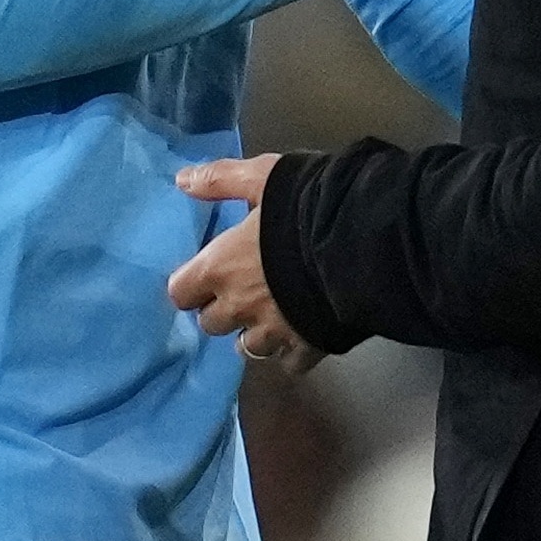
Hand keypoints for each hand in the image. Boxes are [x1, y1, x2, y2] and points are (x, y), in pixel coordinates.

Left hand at [169, 156, 321, 372]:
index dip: (192, 284)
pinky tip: (303, 332)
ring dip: (255, 332)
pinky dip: (292, 351)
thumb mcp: (261, 177)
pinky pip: (289, 362)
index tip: (208, 273)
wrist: (360, 241)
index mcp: (220, 268)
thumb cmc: (304, 204)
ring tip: (272, 313)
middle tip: (242, 288)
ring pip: (248, 347)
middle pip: (211, 324)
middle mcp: (238, 307)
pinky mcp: (306, 348)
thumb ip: (220, 180)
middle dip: (223, 309)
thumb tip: (182, 181)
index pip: (180, 292)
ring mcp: (273, 333)